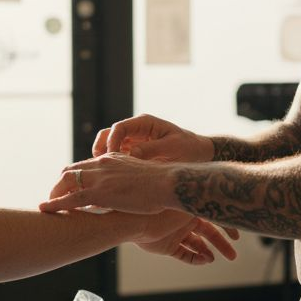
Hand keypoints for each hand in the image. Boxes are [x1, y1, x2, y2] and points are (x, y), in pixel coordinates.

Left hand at [40, 152, 175, 213]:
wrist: (168, 183)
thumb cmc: (163, 184)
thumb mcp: (144, 177)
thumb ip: (131, 180)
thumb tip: (130, 191)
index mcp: (113, 158)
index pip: (87, 165)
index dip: (75, 176)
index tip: (70, 188)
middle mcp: (102, 164)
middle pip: (71, 170)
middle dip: (60, 184)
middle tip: (54, 197)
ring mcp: (99, 177)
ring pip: (66, 182)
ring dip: (54, 193)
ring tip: (47, 205)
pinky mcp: (99, 193)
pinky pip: (70, 198)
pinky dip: (54, 204)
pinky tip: (45, 209)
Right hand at [93, 114, 213, 161]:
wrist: (200, 155)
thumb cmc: (189, 149)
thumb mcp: (172, 148)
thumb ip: (151, 149)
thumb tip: (130, 155)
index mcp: (145, 123)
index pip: (119, 128)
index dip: (112, 142)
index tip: (111, 158)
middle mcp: (136, 130)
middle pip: (109, 134)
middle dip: (102, 149)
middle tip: (101, 166)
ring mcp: (134, 141)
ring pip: (110, 145)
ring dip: (105, 158)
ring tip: (104, 173)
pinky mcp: (135, 153)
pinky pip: (118, 156)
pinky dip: (113, 165)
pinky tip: (113, 178)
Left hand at [135, 210, 239, 264]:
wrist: (133, 221)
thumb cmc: (162, 208)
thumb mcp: (189, 204)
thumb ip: (209, 204)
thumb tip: (232, 199)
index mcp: (190, 208)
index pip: (213, 217)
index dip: (227, 227)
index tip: (238, 237)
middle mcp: (183, 221)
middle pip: (208, 234)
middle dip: (221, 244)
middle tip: (233, 256)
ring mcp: (175, 234)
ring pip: (197, 246)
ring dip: (207, 253)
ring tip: (213, 258)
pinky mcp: (166, 247)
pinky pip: (184, 254)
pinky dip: (194, 259)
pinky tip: (204, 260)